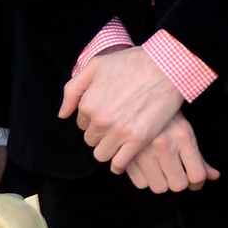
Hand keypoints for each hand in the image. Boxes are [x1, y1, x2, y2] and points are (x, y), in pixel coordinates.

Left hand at [60, 46, 183, 172]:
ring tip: (120, 140)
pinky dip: (119, 164)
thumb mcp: (95, 66)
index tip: (108, 113)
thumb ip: (73, 90)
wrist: (164, 67)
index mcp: (88, 103)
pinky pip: (120, 164)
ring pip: (102, 154)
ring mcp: (119, 131)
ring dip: (109, 149)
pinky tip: (123, 158)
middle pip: (91, 140)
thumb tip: (63, 114)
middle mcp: (100, 120)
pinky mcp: (137, 139)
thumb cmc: (131, 63)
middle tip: (116, 124)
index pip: (82, 124)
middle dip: (100, 134)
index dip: (94, 119)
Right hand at [125, 116, 219, 192]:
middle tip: (176, 173)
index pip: (197, 175)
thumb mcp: (185, 130)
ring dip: (161, 182)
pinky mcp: (126, 154)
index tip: (194, 180)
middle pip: (178, 185)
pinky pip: (140, 183)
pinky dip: (144, 179)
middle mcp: (163, 144)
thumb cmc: (164, 115)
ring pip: (159, 187)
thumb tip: (214, 176)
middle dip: (179, 181)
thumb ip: (200, 157)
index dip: (197, 182)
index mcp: (182, 136)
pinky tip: (146, 167)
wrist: (136, 97)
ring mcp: (143, 150)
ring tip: (160, 169)